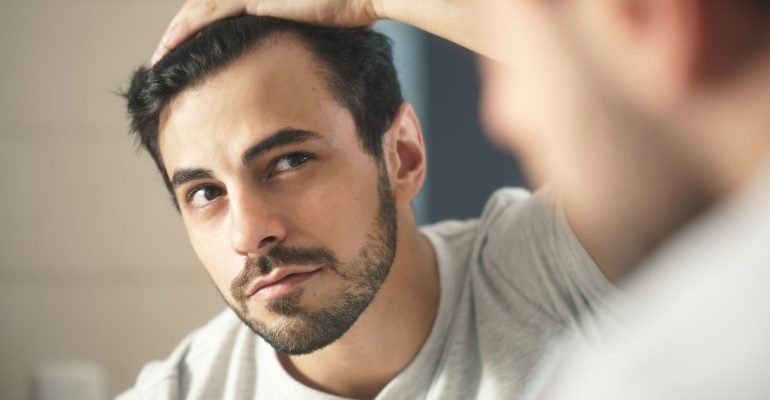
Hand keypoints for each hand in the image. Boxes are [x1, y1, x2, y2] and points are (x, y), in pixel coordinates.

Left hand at [152, 0, 379, 63]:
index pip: (223, 10)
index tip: (189, 54)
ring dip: (177, 34)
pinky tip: (170, 46)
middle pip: (205, 8)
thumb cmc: (353, 12)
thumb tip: (301, 63)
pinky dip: (187, 31)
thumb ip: (301, 39)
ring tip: (160, 57)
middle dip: (182, 33)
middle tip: (164, 57)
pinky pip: (210, 14)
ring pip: (200, 10)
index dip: (201, 30)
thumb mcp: (319, 30)